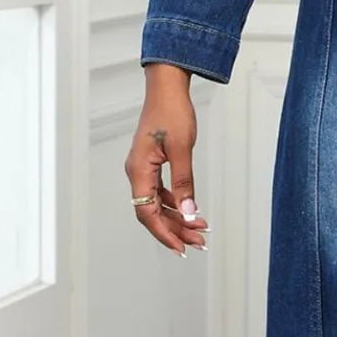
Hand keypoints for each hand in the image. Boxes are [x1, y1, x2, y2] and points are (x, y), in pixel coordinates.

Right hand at [124, 64, 211, 256]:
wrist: (167, 89)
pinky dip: (176, 203)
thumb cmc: (172, 113)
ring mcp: (143, 169)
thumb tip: (189, 212)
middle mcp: (137, 173)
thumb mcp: (181, 149)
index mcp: (139, 171)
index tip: (180, 248)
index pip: (147, 213)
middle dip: (175, 229)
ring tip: (199, 230)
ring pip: (158, 204)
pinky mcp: (152, 164)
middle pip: (152, 212)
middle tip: (198, 242)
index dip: (163, 233)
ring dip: (178, 218)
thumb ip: (184, 183)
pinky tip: (191, 210)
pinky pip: (161, 192)